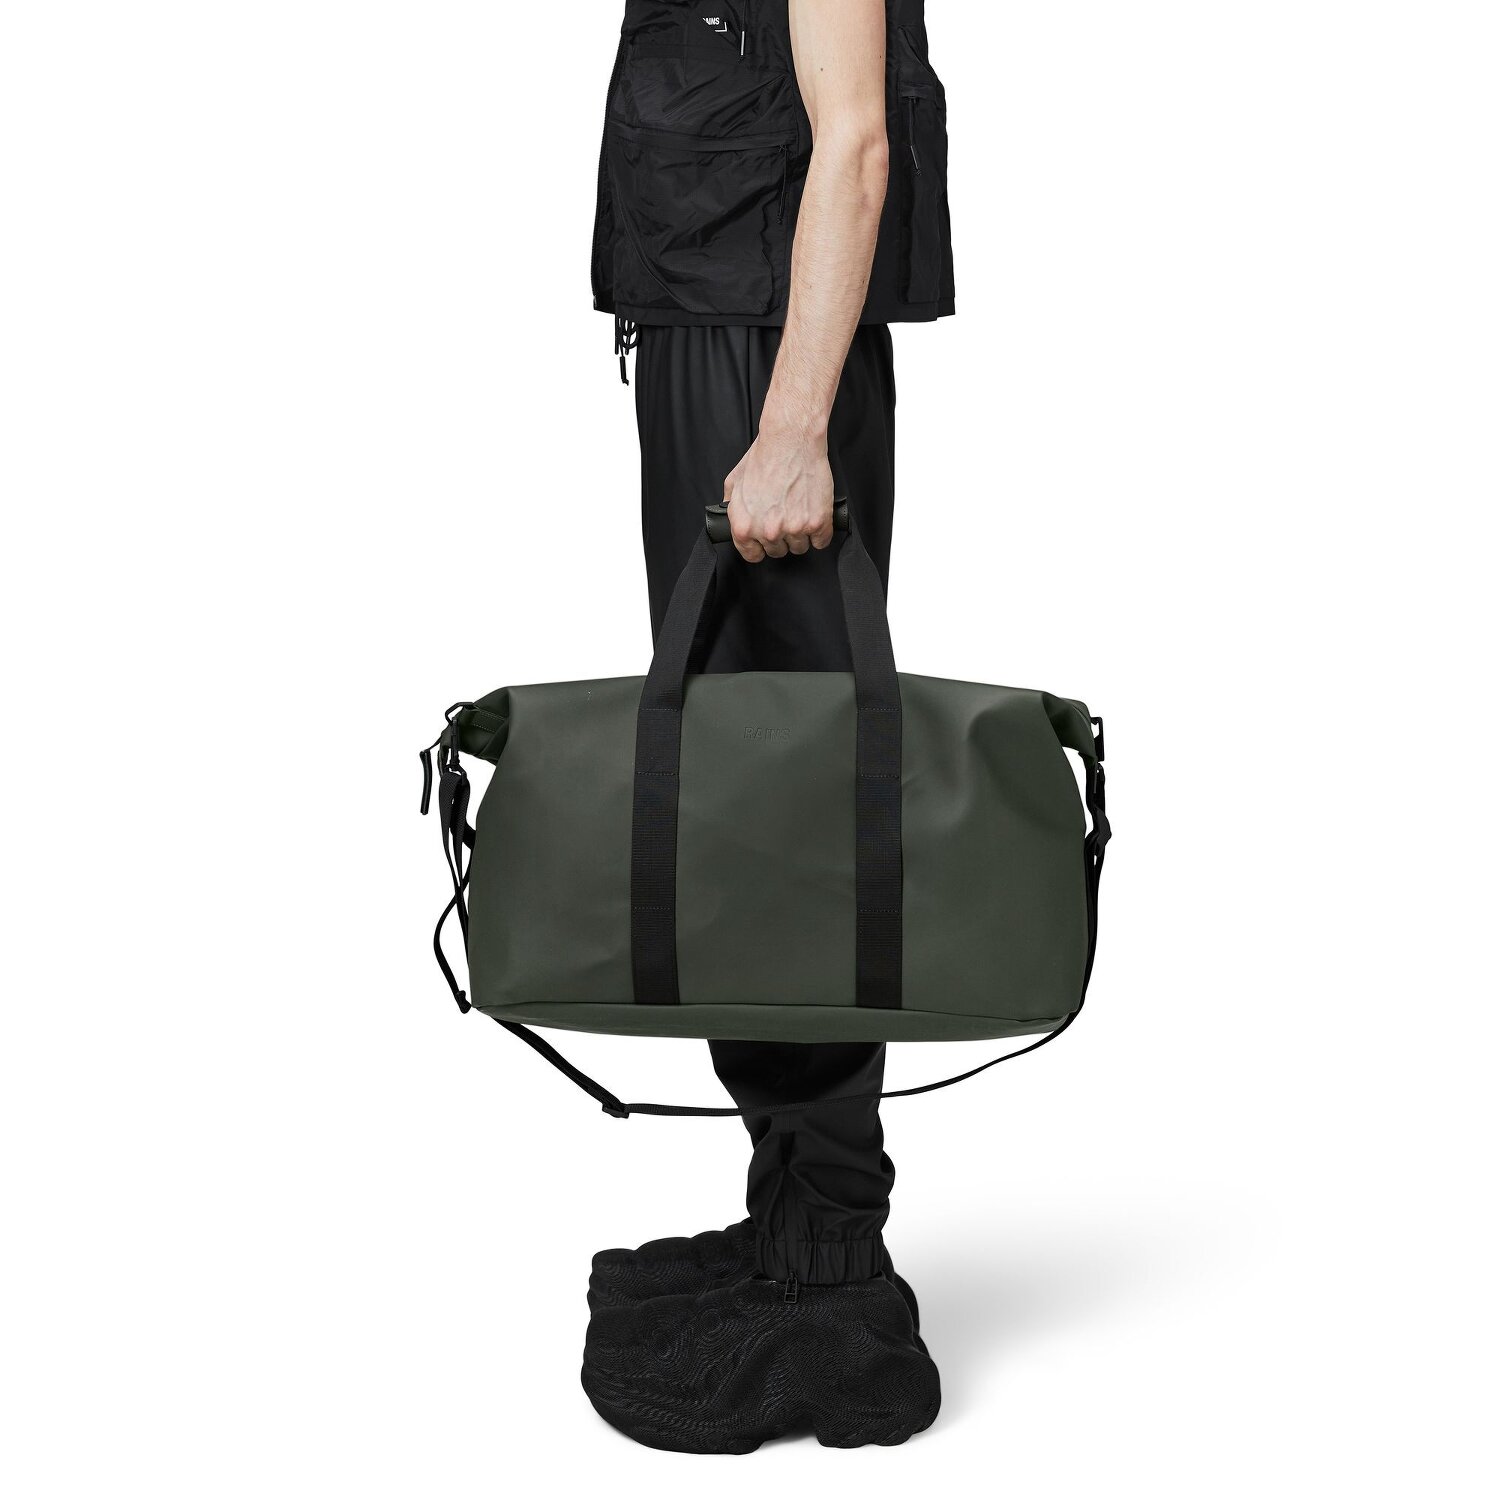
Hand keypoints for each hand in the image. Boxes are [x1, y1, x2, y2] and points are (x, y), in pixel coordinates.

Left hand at [722, 425, 835, 561]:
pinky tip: (815, 515)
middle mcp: (768, 531)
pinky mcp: (818, 522)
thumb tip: (733, 520)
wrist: (790, 440)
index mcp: (745, 526)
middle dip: (781, 536)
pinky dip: (820, 532)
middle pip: (778, 551)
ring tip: (800, 510)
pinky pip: (821, 541)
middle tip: (785, 514)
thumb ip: (731, 506)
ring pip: (800, 547)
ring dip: (801, 534)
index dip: (760, 546)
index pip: (753, 555)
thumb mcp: (735, 482)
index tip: (766, 540)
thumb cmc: (764, 456)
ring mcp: (794, 529)